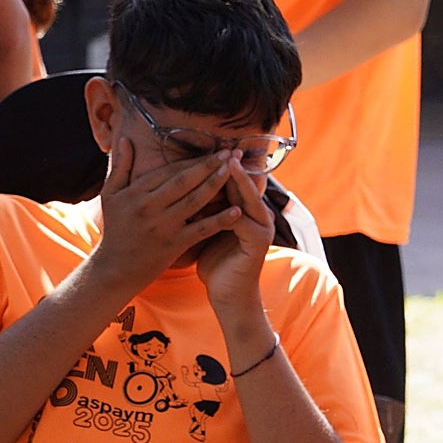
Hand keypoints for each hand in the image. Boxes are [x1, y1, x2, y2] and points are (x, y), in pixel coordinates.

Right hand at [91, 137, 241, 291]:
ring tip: (234, 171)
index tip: (213, 149)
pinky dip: (219, 220)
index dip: (193, 159)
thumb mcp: (110, 195)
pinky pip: (201, 229)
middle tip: (230, 152)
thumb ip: (120, 166)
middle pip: (184, 181)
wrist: (115, 269)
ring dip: (216, 184)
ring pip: (195, 201)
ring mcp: (163, 226)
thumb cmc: (115, 229)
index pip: (169, 170)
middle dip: (209, 165)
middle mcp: (150, 207)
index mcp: (136, 192)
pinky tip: (237, 210)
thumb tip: (125, 138)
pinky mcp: (174, 245)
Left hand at [192, 154, 274, 310]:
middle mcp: (257, 215)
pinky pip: (244, 221)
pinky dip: (231, 210)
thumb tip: (182, 183)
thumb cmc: (216, 261)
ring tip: (226, 165)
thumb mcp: (208, 228)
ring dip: (237, 182)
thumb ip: (204, 206)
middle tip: (220, 147)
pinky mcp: (258, 243)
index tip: (205, 148)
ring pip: (247, 199)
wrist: (229, 294)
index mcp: (245, 209)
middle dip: (231, 166)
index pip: (234, 181)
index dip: (220, 166)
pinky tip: (218, 200)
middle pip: (243, 185)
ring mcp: (261, 228)